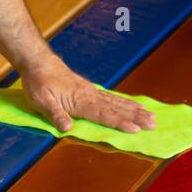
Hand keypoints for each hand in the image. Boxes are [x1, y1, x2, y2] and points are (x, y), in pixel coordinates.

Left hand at [21, 54, 155, 134]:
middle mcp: (90, 96)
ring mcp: (92, 92)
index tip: (135, 129)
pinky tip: (134, 106)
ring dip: (135, 110)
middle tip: (154, 124)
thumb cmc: (38, 83)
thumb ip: (54, 114)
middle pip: (116, 108)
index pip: (103, 115)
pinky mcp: (91, 90)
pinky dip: (126, 102)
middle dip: (136, 117)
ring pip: (118, 102)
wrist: (39, 62)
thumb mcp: (40, 101)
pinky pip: (112, 97)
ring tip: (152, 116)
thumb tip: (66, 128)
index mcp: (79, 101)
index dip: (119, 123)